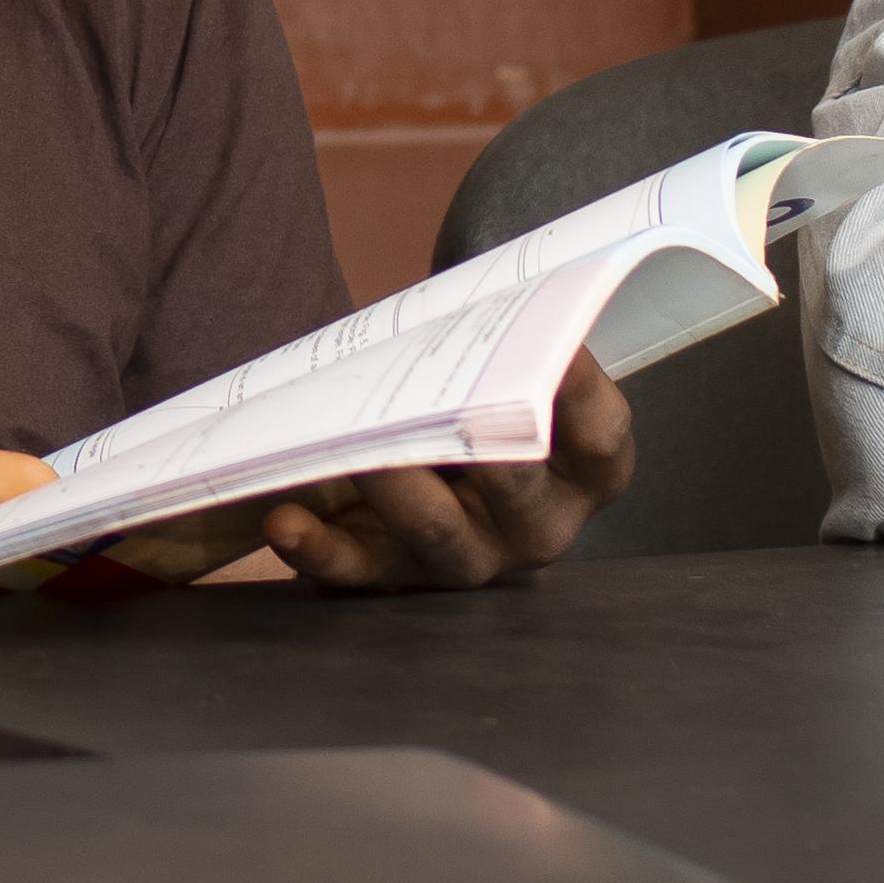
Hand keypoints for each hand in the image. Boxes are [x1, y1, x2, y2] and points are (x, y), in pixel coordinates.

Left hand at [261, 354, 637, 588]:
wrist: (429, 454)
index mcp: (583, 470)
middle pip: (517, 488)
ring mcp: (469, 558)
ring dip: (392, 487)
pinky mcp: (396, 578)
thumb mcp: (498, 371)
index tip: (548, 341)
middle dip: (475, 439)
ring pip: (435, 531)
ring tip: (355, 451)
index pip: (600, 436)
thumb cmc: (474, 396)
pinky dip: (318, 549)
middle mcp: (536, 526)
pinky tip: (283, 521)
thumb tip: (480, 304)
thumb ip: (500, 344)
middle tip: (435, 399)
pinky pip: (358, 572)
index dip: (579, 390)